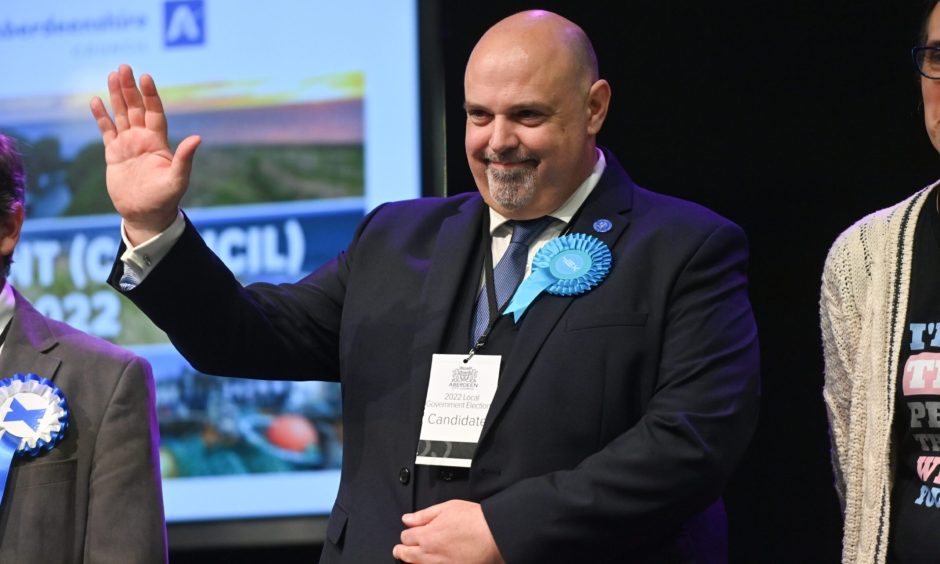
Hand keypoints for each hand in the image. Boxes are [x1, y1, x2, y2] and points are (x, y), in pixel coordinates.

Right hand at [90, 64, 200, 244]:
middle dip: (130, 88)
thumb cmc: (165, 199)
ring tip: (112, 75)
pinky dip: (101, 116)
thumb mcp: (177, 179)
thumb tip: (198, 138)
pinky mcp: (113, 154)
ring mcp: (128, 145)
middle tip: (124, 67)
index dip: (150, 95)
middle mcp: (143, 139)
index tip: (145, 77)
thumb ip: (184, 158)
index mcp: (158, 142)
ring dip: (116, 96)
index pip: (154, 112)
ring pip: (121, 115)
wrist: (145, 214)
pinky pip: (106, 130)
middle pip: (136, 108)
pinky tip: (96, 100)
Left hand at [393, 500, 503, 563]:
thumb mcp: (446, 508)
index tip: (409, 533)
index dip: (406, 534)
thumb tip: (407, 519)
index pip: (405, 537)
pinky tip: (430, 562)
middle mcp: (430, 554)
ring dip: (412, 561)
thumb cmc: (473, 520)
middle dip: (401, 551)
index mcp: (426, 536)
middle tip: (399, 550)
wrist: (494, 535)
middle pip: (406, 556)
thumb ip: (424, 515)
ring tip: (411, 558)